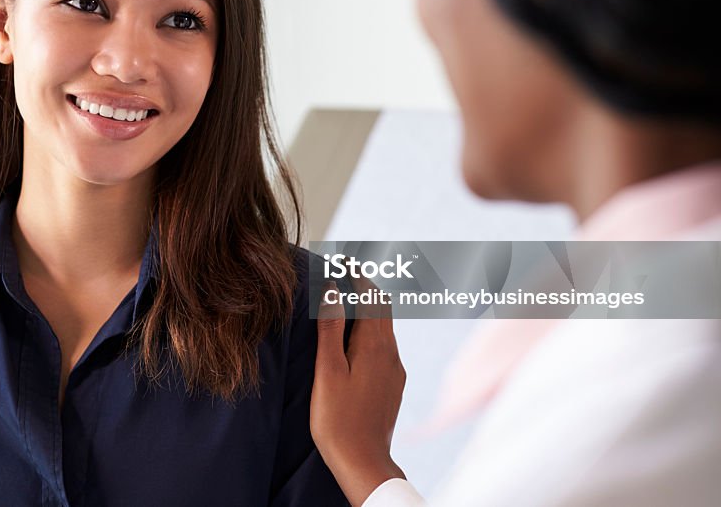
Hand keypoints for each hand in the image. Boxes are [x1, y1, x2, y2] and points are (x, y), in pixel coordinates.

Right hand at [310, 279, 406, 506]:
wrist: (364, 462)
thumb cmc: (338, 419)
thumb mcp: (327, 370)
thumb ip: (330, 327)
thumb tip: (331, 288)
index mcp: (374, 344)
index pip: (370, 296)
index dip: (357, 275)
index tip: (343, 260)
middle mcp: (390, 353)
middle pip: (383, 308)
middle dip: (365, 288)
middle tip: (345, 273)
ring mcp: (395, 370)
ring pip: (385, 328)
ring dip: (369, 310)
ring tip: (347, 302)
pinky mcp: (393, 385)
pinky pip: (385, 346)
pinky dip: (371, 331)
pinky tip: (357, 341)